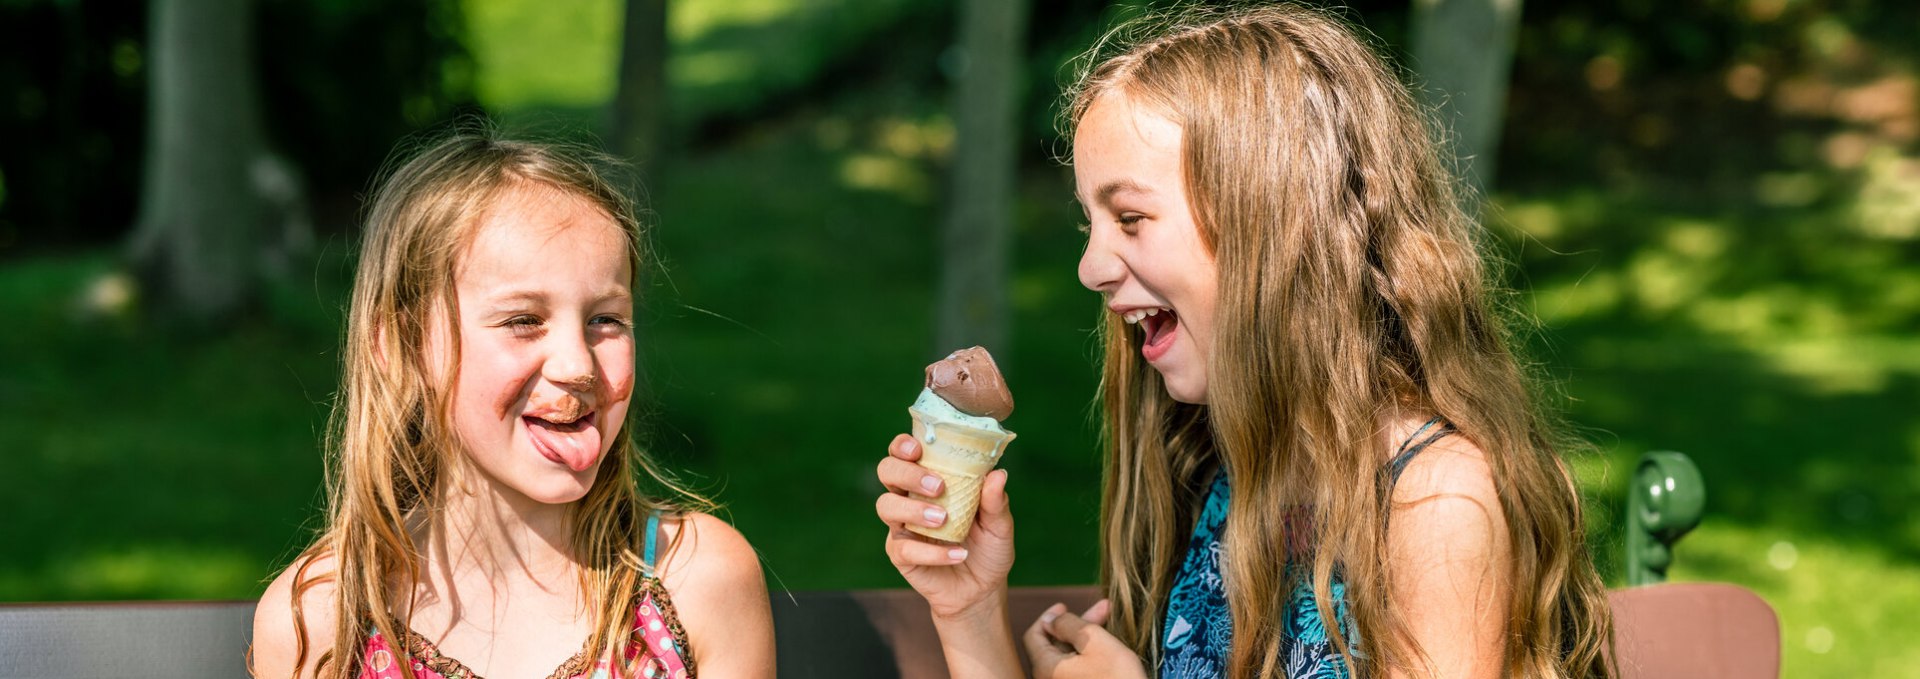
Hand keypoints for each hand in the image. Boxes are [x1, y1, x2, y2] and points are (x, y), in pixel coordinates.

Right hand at [876, 433, 1016, 621]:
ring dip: (913, 509)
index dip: (903, 445)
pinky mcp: (901, 554)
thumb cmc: (988, 548)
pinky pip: (904, 548)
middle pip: (887, 471)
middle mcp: (910, 497)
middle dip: (907, 473)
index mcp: (929, 480)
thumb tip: (998, 474)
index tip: (919, 448)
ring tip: (942, 520)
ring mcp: (902, 526)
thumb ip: (996, 501)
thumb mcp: (999, 525)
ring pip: (886, 505)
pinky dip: (932, 552)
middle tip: (937, 486)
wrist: (982, 590)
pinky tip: (957, 554)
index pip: (905, 453)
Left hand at [1024, 600, 1147, 678]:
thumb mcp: (1094, 640)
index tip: (1065, 606)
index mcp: (1046, 668)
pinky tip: (1107, 646)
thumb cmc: (1117, 678)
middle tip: (1102, 609)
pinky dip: (1089, 654)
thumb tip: (1050, 619)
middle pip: (1054, 645)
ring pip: (1069, 656)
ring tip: (1110, 623)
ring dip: (1087, 637)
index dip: (1049, 616)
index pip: (1033, 635)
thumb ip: (1068, 624)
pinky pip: (1077, 669)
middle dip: (1077, 624)